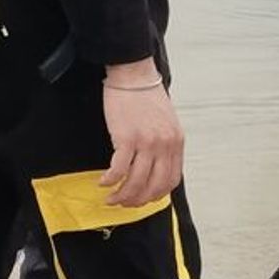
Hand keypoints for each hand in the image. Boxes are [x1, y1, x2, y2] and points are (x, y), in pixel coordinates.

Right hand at [99, 57, 184, 207]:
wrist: (133, 75)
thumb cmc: (146, 95)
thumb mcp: (166, 121)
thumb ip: (165, 143)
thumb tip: (154, 165)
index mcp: (176, 142)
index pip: (171, 180)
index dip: (156, 195)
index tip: (143, 198)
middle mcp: (164, 145)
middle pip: (153, 186)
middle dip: (137, 200)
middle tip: (124, 203)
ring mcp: (146, 143)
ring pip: (135, 182)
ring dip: (121, 195)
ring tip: (110, 198)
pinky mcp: (126, 138)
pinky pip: (118, 169)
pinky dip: (110, 180)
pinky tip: (103, 182)